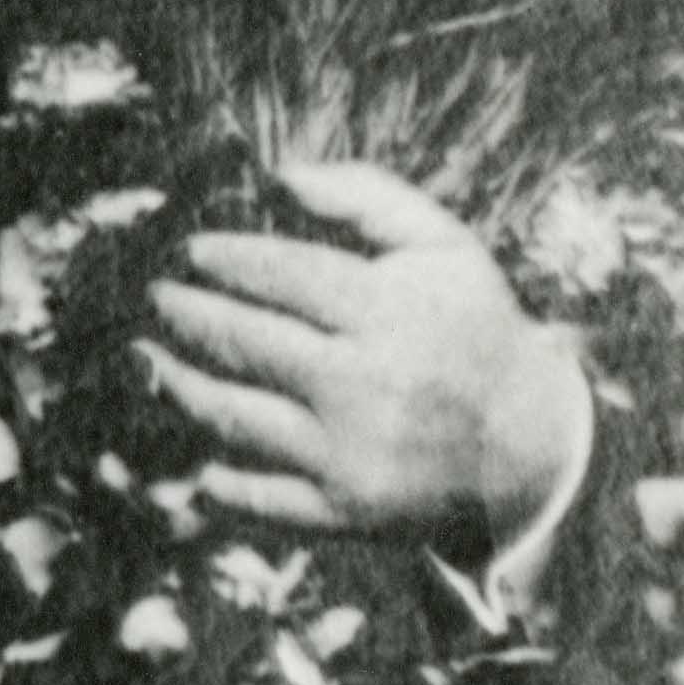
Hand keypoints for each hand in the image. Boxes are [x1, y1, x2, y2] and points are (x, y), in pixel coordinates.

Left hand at [142, 159, 589, 548]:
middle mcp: (365, 383)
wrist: (530, 445)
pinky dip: (221, 484)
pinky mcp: (345, 512)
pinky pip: (262, 499)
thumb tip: (281, 172)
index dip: (228, 259)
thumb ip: (368, 197)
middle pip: (248, 342)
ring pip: (238, 418)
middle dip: (189, 316)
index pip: (283, 274)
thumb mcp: (444, 247)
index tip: (194, 252)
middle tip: (159, 299)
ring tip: (153, 361)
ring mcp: (351, 453)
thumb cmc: (474, 329)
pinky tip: (195, 462)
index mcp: (389, 312)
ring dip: (182, 387)